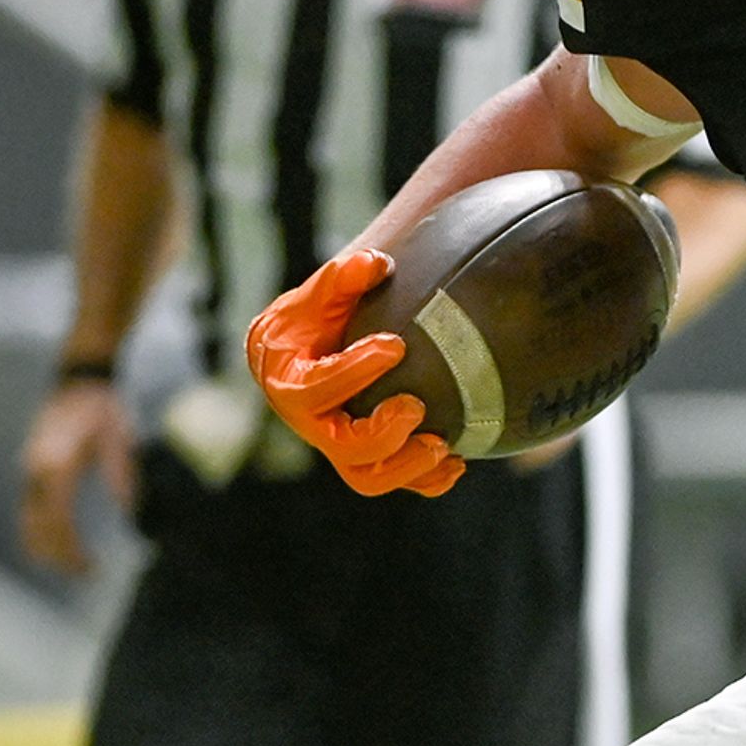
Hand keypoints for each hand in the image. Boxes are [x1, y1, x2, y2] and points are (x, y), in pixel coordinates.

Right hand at [17, 375, 132, 573]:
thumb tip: (129, 514)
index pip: (58, 520)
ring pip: (27, 523)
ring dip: (48, 549)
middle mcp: (35, 469)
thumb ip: (121, 475)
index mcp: (56, 462)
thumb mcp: (119, 438)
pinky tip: (62, 548)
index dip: (71, 550)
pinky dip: (41, 534)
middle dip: (60, 557)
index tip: (90, 568)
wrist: (78, 381)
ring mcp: (29, 471)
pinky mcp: (30, 472)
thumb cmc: (102, 408)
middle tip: (89, 575)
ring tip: (78, 567)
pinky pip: (29, 512)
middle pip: (37, 528)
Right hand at [245, 247, 462, 498]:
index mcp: (288, 383)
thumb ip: (342, 278)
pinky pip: (395, 482)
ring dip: (408, 469)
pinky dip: (426, 481)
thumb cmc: (315, 319)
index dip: (353, 372)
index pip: (315, 389)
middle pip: (341, 446)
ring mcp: (338, 448)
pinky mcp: (366, 461)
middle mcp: (310, 424)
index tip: (395, 346)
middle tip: (416, 406)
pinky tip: (457, 464)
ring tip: (443, 446)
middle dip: (381, 433)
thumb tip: (373, 263)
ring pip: (367, 477)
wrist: (313, 349)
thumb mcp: (322, 294)